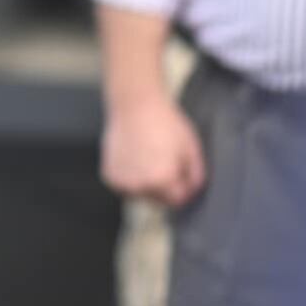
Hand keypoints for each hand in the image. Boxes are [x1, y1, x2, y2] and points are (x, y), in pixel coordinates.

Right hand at [101, 93, 206, 207]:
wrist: (135, 105)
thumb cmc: (164, 122)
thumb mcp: (191, 148)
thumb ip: (196, 176)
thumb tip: (193, 192)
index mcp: (161, 181)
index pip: (178, 200)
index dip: (183, 187)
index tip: (182, 173)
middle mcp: (139, 186)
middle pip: (158, 200)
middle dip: (165, 187)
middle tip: (165, 160)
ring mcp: (121, 182)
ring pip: (140, 194)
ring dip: (147, 184)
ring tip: (149, 157)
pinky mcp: (109, 175)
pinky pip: (125, 185)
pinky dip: (131, 176)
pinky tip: (135, 156)